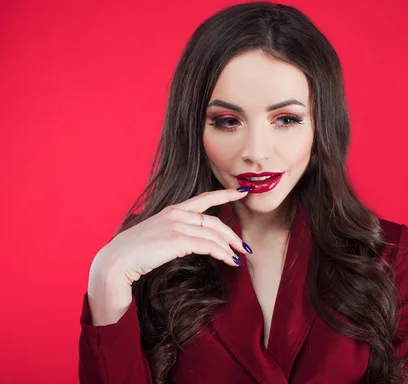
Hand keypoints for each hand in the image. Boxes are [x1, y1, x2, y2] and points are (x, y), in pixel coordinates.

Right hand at [90, 188, 251, 286]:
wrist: (115, 263)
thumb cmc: (134, 254)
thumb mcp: (157, 237)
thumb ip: (174, 234)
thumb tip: (191, 241)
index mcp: (172, 210)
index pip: (204, 199)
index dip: (225, 194)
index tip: (243, 192)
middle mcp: (176, 215)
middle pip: (213, 221)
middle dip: (232, 234)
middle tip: (244, 246)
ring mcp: (176, 226)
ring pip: (213, 234)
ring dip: (230, 247)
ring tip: (239, 258)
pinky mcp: (177, 240)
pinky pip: (208, 246)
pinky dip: (223, 254)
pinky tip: (230, 261)